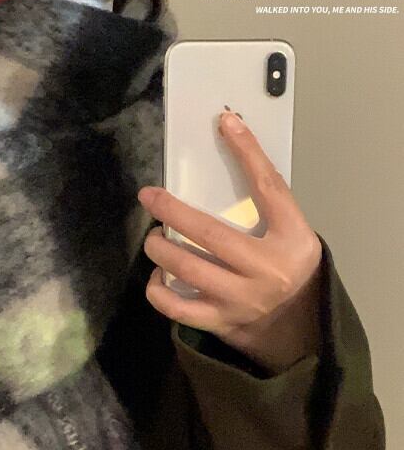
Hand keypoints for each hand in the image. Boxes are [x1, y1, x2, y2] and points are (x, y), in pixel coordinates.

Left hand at [138, 110, 322, 374]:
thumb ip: (266, 201)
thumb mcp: (292, 232)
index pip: (269, 188)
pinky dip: (157, 290)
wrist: (298, 327)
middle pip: (210, 233)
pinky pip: (176, 307)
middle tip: (150, 198)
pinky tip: (158, 276)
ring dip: (160, 249)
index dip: (247, 153)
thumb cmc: (287, 269)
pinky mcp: (219, 322)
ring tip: (154, 239)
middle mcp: (266, 270)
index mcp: (292, 240)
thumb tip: (231, 143)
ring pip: (186, 269)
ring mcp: (240, 299)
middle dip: (171, 211)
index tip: (225, 123)